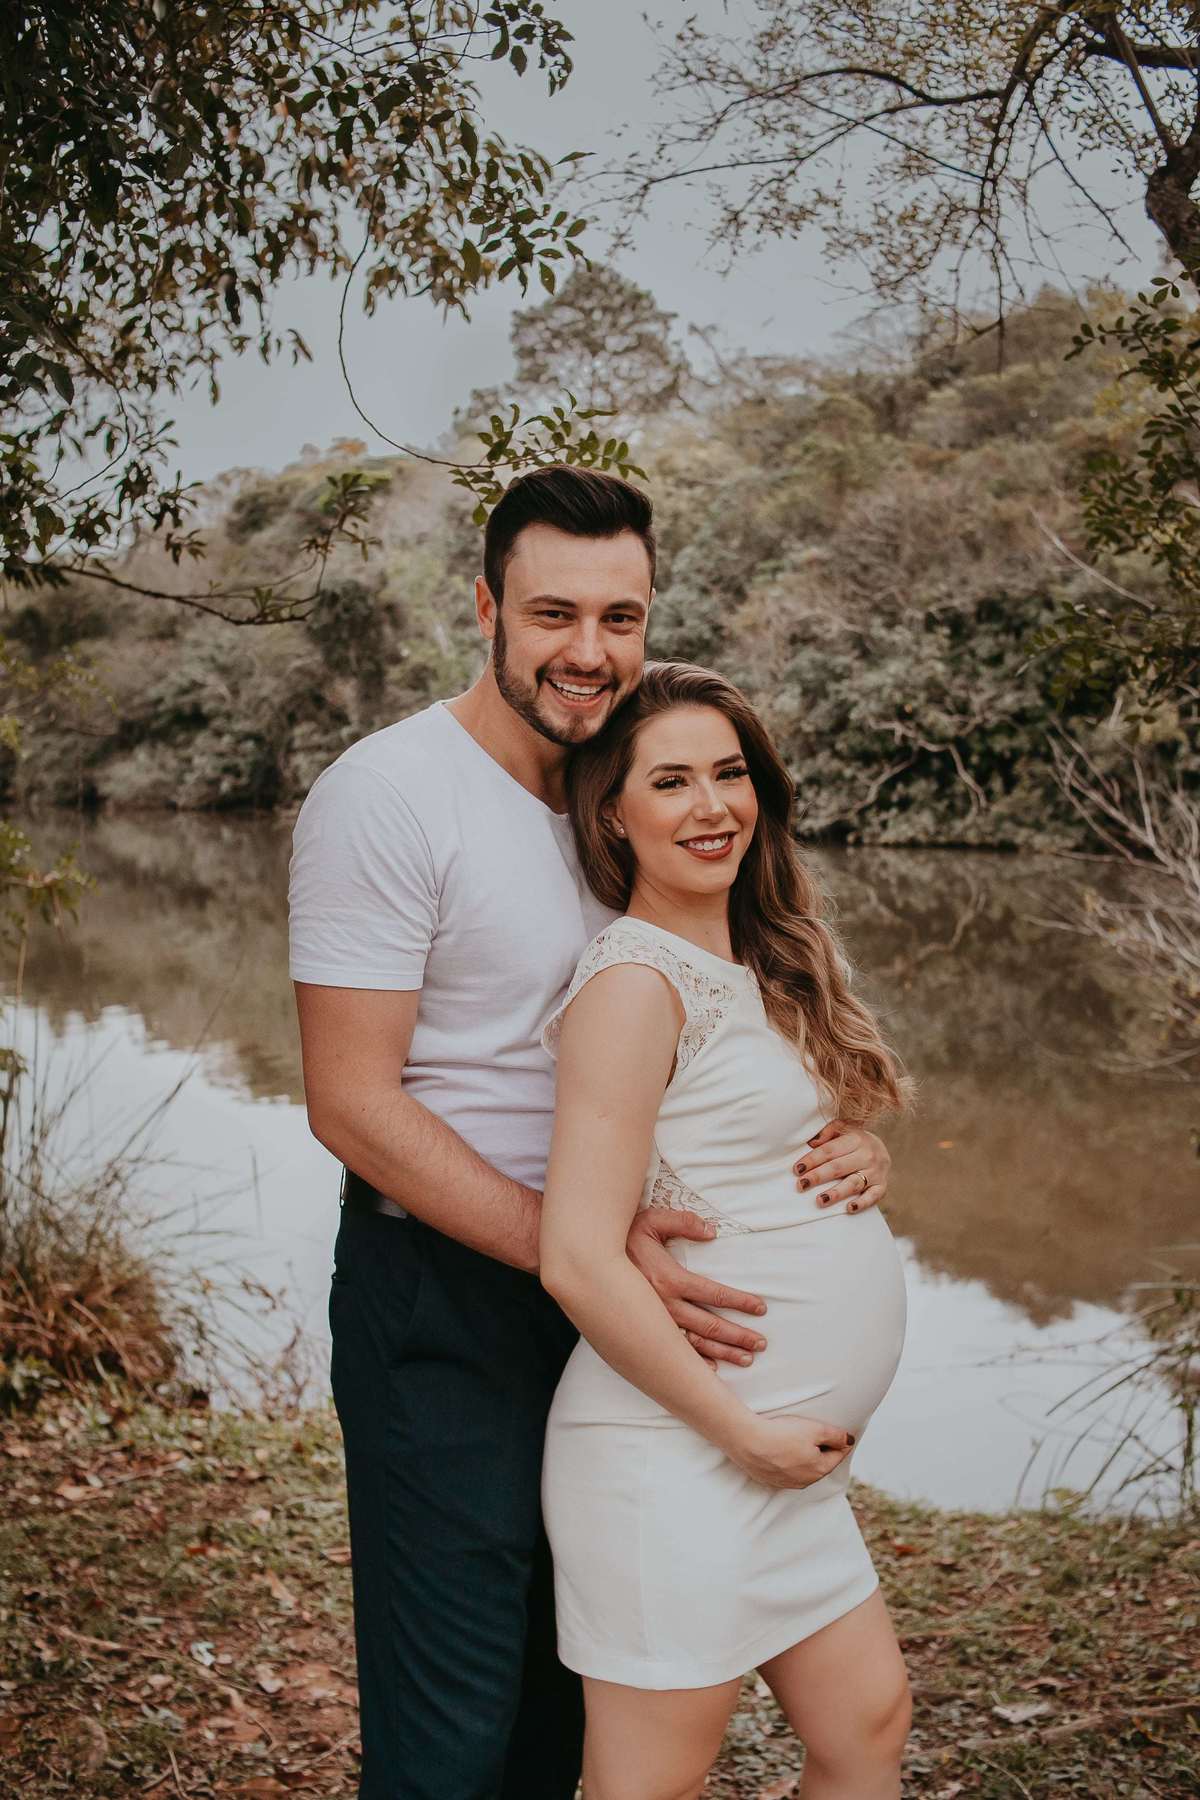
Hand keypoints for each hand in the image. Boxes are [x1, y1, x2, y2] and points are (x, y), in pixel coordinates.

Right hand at [626, 1206, 767, 1366]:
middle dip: (738, 1335)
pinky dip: (694, 1361)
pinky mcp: (644, 1330)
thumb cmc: (623, 1237)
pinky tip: (712, 1368)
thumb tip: (711, 1231)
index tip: (760, 1308)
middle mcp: (665, 1306)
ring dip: (723, 1351)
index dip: (740, 1302)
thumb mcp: (652, 1220)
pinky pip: (673, 1351)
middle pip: (710, 1325)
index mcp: (670, 1279)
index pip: (714, 1294)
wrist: (586, 1260)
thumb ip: (684, 1222)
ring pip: (695, 1343)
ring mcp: (654, 1322)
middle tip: (760, 1343)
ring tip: (746, 1358)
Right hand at [728, 1414, 855, 1489]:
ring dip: (804, 1458)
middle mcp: (805, 1481)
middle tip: (818, 1434)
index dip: (840, 1442)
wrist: (747, 1441)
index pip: (837, 1455)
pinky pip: (785, 1472)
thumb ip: (836, 1436)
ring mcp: (786, 1483)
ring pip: (803, 1470)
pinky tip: (781, 1450)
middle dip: (822, 1451)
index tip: (839, 1433)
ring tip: (797, 1440)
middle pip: (820, 1464)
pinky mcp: (770, 1480)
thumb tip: (849, 1441)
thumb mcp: (815, 1429)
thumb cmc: (782, 1433)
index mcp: (819, 1469)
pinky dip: (787, 1462)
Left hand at [794, 1120, 890, 1212]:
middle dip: (818, 1177)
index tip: (797, 1169)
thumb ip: (828, 1132)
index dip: (812, 1160)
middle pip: (838, 1167)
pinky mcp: (882, 1186)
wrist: (882, 1147)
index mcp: (855, 1139)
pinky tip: (849, 1208)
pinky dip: (862, 1203)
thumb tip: (812, 1143)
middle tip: (802, 1185)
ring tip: (820, 1200)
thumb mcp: (843, 1128)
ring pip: (854, 1183)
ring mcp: (875, 1172)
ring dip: (836, 1193)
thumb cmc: (854, 1140)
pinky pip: (873, 1196)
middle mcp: (867, 1155)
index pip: (829, 1150)